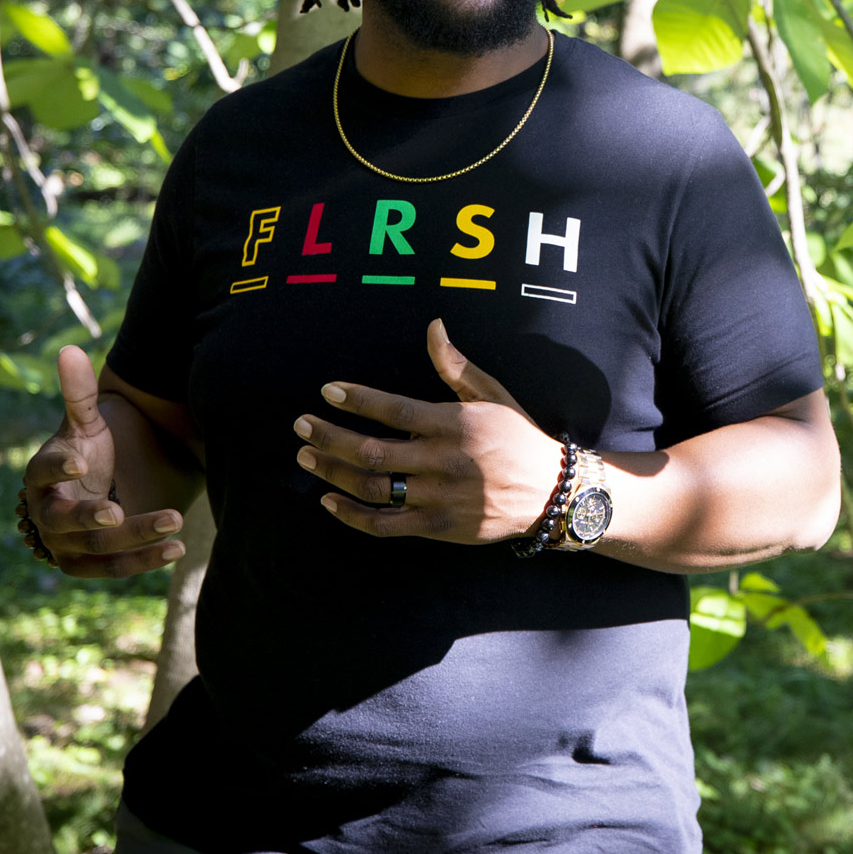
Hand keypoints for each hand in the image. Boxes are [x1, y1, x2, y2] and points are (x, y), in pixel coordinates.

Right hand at [19, 346, 187, 576]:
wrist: (95, 494)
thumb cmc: (88, 453)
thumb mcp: (86, 423)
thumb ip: (80, 392)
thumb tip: (68, 348)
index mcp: (42, 476)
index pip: (40, 472)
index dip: (56, 468)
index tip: (78, 463)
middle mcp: (48, 515)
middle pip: (65, 520)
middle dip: (91, 517)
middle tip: (118, 511)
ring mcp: (66, 545)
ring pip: (97, 549)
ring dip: (135, 538)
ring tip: (175, 521)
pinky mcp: (90, 566)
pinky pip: (116, 569)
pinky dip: (146, 561)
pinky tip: (177, 548)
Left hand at [296, 319, 566, 543]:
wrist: (551, 493)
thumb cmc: (517, 436)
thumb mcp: (492, 395)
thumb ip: (455, 365)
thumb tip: (433, 325)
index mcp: (456, 425)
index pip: (396, 411)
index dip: (358, 400)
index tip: (328, 390)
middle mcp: (445, 462)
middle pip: (373, 451)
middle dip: (330, 437)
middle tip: (301, 426)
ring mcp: (439, 498)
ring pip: (373, 488)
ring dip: (333, 473)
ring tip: (306, 458)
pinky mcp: (438, 527)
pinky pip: (385, 526)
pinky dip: (352, 516)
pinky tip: (328, 501)